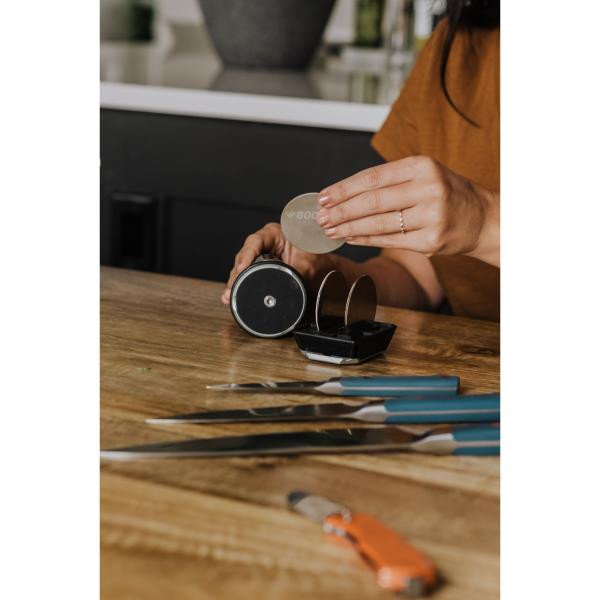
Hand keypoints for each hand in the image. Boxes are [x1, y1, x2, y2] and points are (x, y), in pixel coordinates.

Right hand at [221, 223, 336, 303]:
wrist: (324, 271)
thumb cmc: (317, 261)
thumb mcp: (307, 267)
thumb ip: (295, 273)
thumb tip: (283, 286)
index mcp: (275, 233)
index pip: (255, 241)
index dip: (246, 255)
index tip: (240, 268)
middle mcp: (265, 242)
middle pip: (244, 255)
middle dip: (237, 273)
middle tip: (231, 288)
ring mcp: (260, 255)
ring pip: (243, 266)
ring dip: (236, 281)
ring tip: (229, 295)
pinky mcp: (260, 267)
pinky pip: (247, 274)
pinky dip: (240, 284)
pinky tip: (231, 295)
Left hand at [316, 156, 498, 262]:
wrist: (483, 219)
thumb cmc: (446, 194)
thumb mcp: (423, 175)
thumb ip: (390, 182)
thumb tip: (344, 194)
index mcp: (422, 166)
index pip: (373, 177)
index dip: (344, 188)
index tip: (323, 196)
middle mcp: (428, 188)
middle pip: (372, 201)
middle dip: (341, 210)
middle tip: (320, 217)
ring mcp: (430, 216)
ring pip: (378, 223)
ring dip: (349, 228)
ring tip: (330, 230)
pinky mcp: (430, 241)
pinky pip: (389, 240)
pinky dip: (366, 240)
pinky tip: (350, 238)